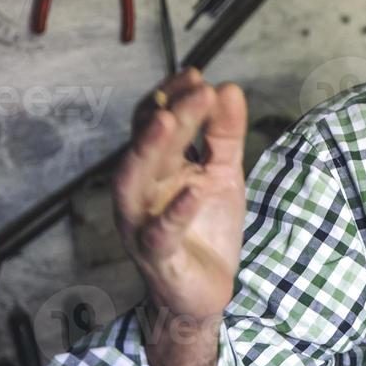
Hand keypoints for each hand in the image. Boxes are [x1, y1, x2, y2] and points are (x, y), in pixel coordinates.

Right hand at [114, 68, 247, 324]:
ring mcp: (143, 221)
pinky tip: (193, 191)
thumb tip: (229, 88)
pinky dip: (175, 212)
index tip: (196, 75)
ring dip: (150, 150)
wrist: (206, 290)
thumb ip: (225, 134)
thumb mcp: (223, 173)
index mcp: (157, 166)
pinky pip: (160, 232)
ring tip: (168, 122)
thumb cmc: (206, 226)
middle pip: (147, 144)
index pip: (154, 121)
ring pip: (135, 181)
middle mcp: (142, 189)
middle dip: (168, 113)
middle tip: (195, 89)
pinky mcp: (158, 256)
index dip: (171, 97)